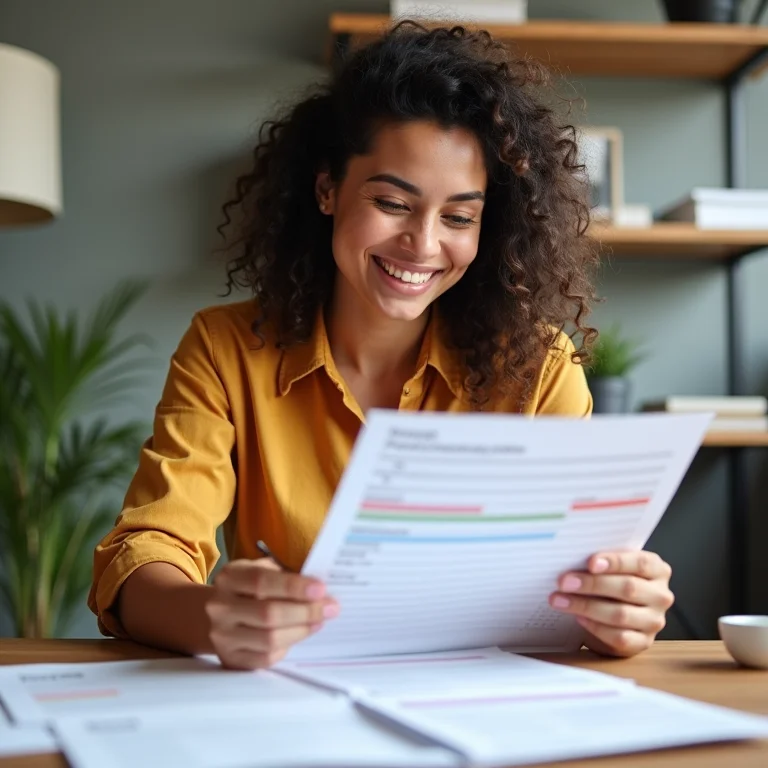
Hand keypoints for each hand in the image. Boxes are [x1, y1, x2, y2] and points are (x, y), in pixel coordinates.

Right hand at [205, 558, 338, 668]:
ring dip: (301, 630)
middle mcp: (220, 607)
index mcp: (229, 578)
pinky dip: (288, 646)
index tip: (321, 589)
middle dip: (305, 611)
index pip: (261, 581)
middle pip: (268, 613)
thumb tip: (319, 587)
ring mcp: (222, 637)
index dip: (293, 586)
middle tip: (331, 608)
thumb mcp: (262, 570)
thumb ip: (286, 573)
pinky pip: (266, 658)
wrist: (217, 616)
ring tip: (319, 621)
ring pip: (269, 639)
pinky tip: (299, 634)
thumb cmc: (250, 589)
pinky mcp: (231, 660)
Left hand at [548, 551, 673, 657]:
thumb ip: (602, 562)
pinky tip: (578, 618)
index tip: (590, 563)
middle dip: (592, 584)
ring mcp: (654, 621)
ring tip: (559, 600)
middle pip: (628, 588)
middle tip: (563, 582)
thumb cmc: (612, 582)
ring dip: (585, 606)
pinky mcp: (643, 642)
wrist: (617, 615)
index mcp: (657, 570)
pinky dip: (595, 627)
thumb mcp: (612, 568)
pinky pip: (618, 637)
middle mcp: (661, 595)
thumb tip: (571, 558)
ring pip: (620, 614)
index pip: (640, 563)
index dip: (615, 562)